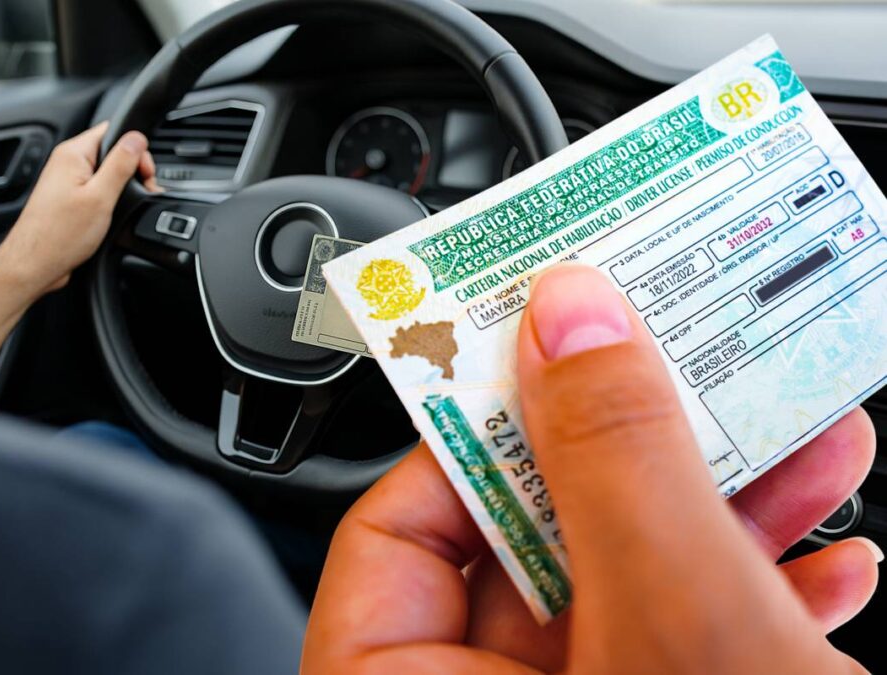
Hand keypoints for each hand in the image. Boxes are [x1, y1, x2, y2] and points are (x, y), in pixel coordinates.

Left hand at [0, 122, 159, 294]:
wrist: (36, 264)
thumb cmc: (59, 235)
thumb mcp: (100, 197)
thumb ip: (120, 164)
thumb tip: (136, 138)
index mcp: (72, 154)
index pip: (112, 131)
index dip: (135, 148)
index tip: (144, 171)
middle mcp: (68, 164)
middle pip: (112, 152)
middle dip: (132, 170)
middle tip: (142, 191)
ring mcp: (68, 182)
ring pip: (107, 173)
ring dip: (123, 187)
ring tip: (126, 206)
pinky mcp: (71, 199)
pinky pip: (98, 189)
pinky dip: (111, 199)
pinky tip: (114, 214)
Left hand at [303, 264, 879, 672]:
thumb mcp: (676, 616)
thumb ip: (612, 458)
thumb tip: (569, 314)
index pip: (390, 533)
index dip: (468, 435)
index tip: (543, 361)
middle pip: (529, 538)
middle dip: (629, 445)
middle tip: (671, 360)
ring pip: (622, 580)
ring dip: (719, 504)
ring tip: (798, 434)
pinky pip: (681, 637)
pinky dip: (753, 592)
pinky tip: (827, 559)